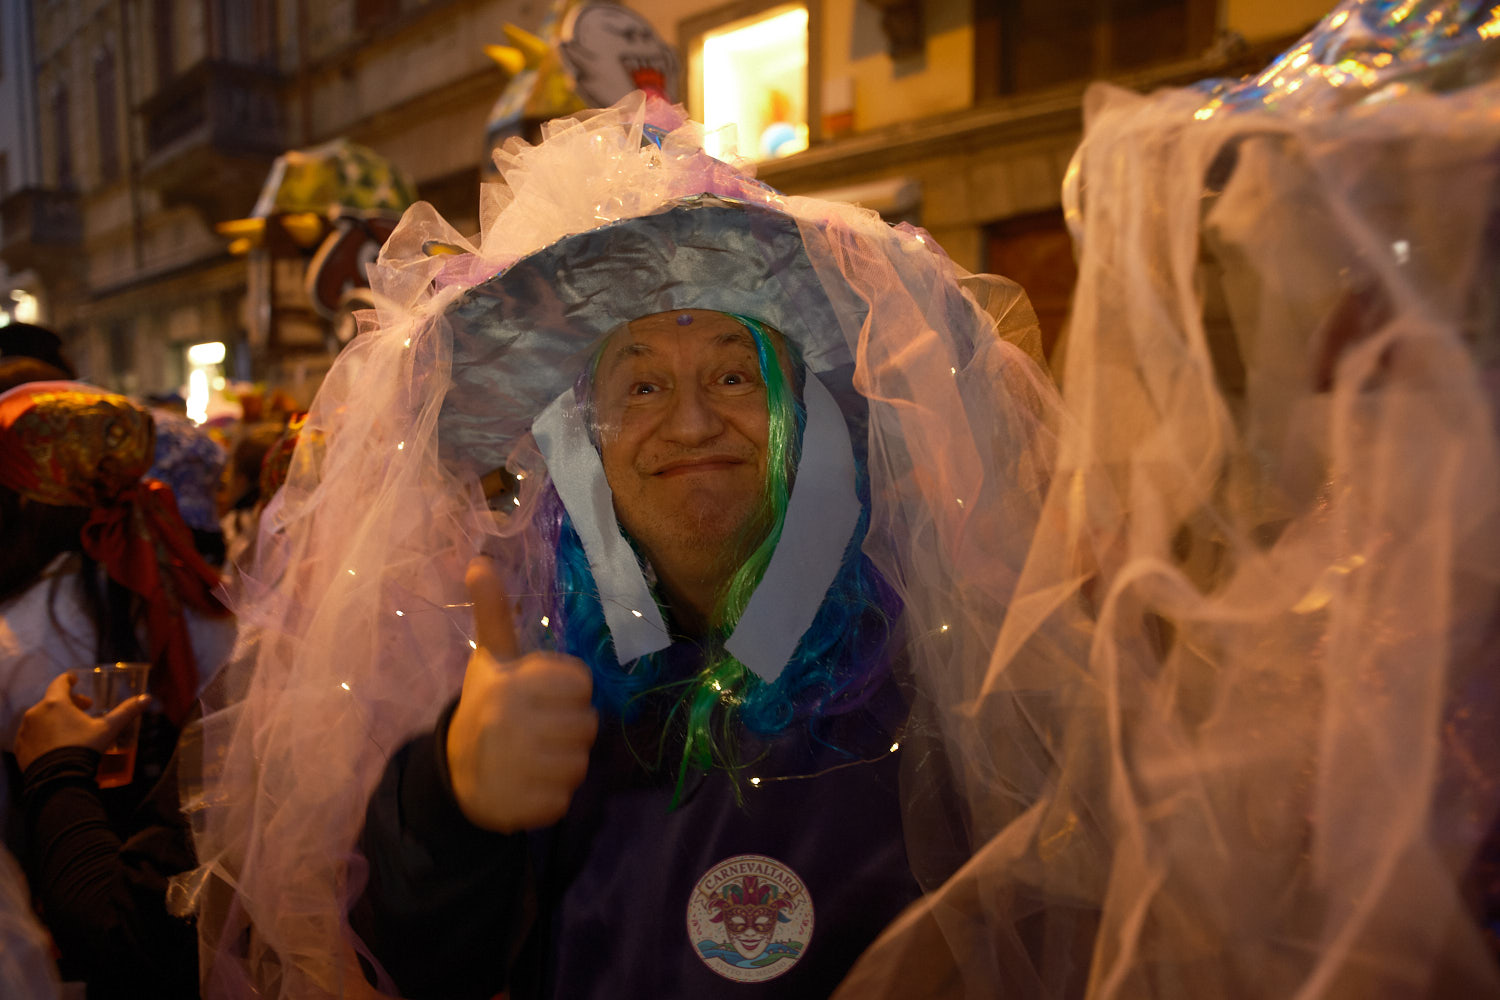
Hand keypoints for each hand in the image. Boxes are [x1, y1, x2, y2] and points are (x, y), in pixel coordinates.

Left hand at [14, 672, 147, 772]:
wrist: (58, 779)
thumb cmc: (83, 747)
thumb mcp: (108, 729)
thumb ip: (126, 711)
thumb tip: (147, 698)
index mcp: (55, 703)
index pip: (60, 682)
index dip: (69, 680)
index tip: (75, 680)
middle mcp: (35, 713)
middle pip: (52, 701)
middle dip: (68, 703)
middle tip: (84, 710)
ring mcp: (25, 731)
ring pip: (41, 718)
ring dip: (54, 719)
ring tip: (70, 730)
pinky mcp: (20, 748)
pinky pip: (32, 735)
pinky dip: (43, 735)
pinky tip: (56, 745)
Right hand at [445, 556, 597, 832]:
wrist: (452, 775)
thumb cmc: (483, 708)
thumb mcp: (489, 660)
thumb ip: (491, 612)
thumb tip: (479, 561)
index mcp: (510, 684)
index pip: (581, 683)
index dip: (568, 692)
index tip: (542, 698)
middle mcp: (512, 723)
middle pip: (588, 725)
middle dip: (569, 729)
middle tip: (539, 732)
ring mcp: (517, 768)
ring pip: (581, 763)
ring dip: (564, 764)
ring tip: (534, 758)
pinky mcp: (522, 807)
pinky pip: (565, 799)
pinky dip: (552, 796)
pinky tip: (528, 786)